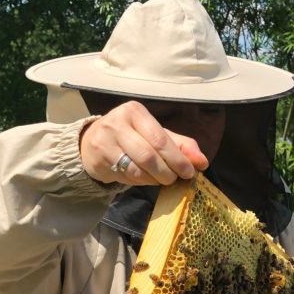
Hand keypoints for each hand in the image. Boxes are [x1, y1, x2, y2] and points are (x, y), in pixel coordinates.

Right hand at [79, 101, 209, 184]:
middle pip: (149, 156)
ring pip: (137, 169)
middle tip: (175, 179)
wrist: (91, 143)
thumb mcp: (154, 134)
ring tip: (160, 179)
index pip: (160, 139)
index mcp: (135, 112)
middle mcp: (118, 123)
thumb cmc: (130, 137)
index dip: (177, 159)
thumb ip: (180, 145)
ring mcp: (105, 141)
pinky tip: (144, 179)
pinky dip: (141, 182)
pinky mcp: (99, 159)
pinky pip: (126, 176)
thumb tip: (202, 161)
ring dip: (154, 179)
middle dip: (167, 172)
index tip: (190, 172)